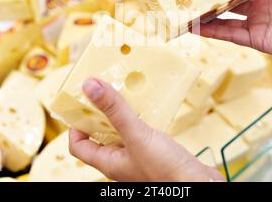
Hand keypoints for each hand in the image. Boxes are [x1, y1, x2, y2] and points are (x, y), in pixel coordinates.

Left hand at [68, 78, 223, 181]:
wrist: (196, 184)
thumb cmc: (165, 172)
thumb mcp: (136, 135)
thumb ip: (114, 110)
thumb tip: (90, 87)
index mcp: (108, 161)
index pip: (79, 145)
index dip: (76, 125)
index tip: (81, 103)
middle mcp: (120, 160)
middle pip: (100, 133)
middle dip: (100, 112)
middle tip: (104, 91)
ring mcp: (137, 155)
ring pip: (121, 130)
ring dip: (121, 113)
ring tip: (124, 94)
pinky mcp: (153, 151)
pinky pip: (139, 130)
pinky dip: (138, 117)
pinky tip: (146, 107)